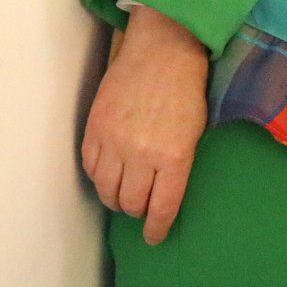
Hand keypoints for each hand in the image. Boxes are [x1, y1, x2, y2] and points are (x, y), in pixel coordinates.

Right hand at [81, 6, 210, 244]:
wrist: (164, 49)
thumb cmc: (187, 90)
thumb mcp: (195, 131)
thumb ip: (179, 164)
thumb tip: (162, 196)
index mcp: (174, 156)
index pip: (161, 207)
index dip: (156, 228)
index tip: (153, 236)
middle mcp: (141, 153)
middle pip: (130, 203)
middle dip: (136, 212)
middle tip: (141, 209)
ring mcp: (115, 140)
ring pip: (107, 190)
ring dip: (115, 198)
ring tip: (123, 194)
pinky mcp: (95, 127)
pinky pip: (90, 167)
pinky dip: (99, 176)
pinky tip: (109, 173)